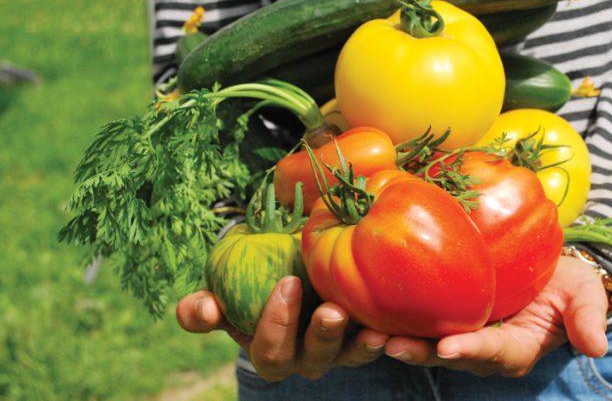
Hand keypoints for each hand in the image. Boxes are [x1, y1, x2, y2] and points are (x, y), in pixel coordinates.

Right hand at [176, 276, 388, 380]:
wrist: (289, 267)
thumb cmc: (251, 280)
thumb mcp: (224, 291)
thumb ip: (203, 306)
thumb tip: (203, 309)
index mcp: (269, 349)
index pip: (269, 352)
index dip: (275, 325)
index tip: (287, 283)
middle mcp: (304, 356)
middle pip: (312, 359)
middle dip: (321, 337)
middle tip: (330, 311)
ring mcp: (338, 348)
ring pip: (349, 355)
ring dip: (359, 344)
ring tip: (373, 329)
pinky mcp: (365, 334)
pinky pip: (377, 341)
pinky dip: (385, 335)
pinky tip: (392, 322)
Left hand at [384, 256, 608, 376]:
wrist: (549, 271)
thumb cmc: (567, 283)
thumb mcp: (584, 295)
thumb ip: (587, 318)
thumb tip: (597, 347)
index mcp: (517, 348)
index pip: (494, 352)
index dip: (472, 350)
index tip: (449, 348)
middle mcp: (484, 349)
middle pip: (450, 355)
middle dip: (421, 353)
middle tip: (390, 345)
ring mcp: (463, 334)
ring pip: (427, 343)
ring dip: (399, 340)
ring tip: (368, 333)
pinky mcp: (446, 316)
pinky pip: (420, 321)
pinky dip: (396, 318)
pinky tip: (369, 307)